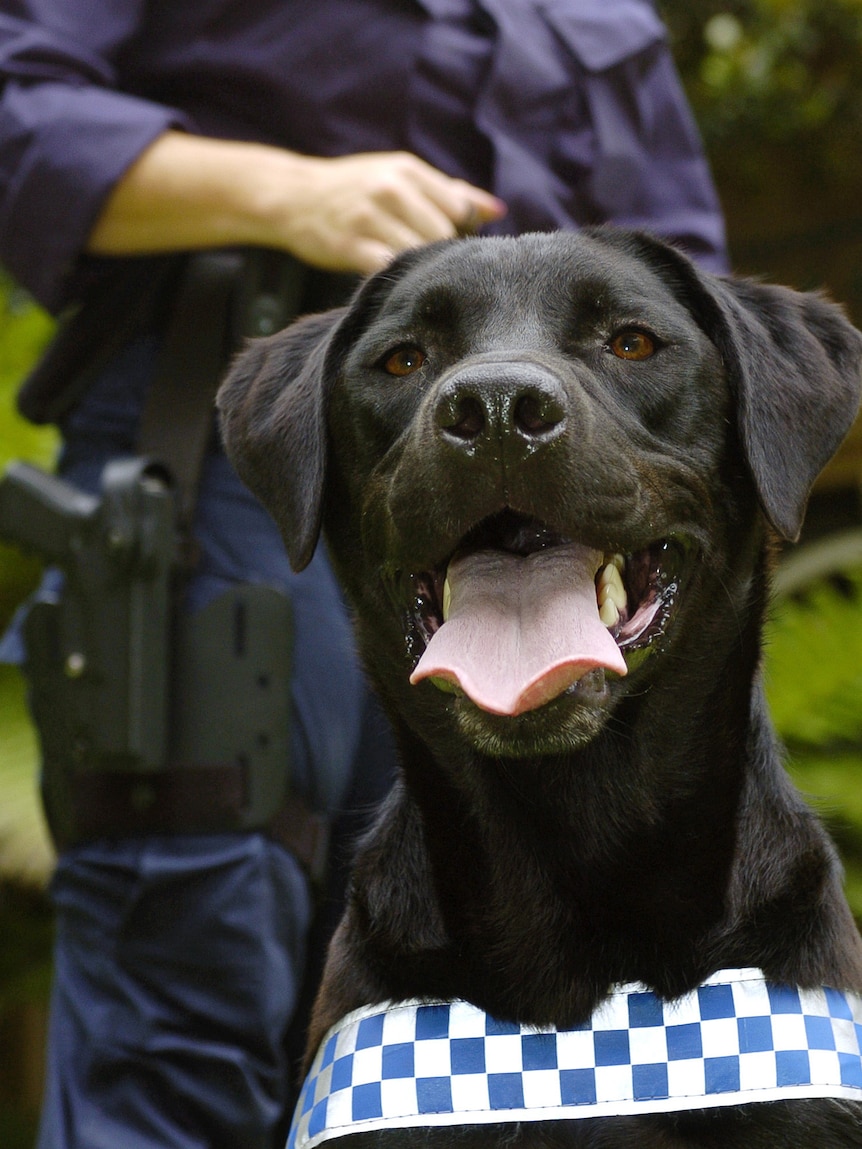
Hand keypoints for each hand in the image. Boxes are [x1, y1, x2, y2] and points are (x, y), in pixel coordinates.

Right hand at [259, 150, 505, 272]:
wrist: (293, 197)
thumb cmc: (355, 189)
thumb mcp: (400, 177)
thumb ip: (450, 192)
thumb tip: (498, 210)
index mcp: (408, 170)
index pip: (460, 208)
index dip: (462, 233)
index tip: (451, 248)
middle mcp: (391, 189)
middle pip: (443, 234)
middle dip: (442, 254)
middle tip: (432, 268)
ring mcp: (369, 217)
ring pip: (419, 253)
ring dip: (421, 270)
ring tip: (413, 275)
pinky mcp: (351, 245)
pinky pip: (389, 269)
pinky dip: (397, 278)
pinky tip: (394, 281)